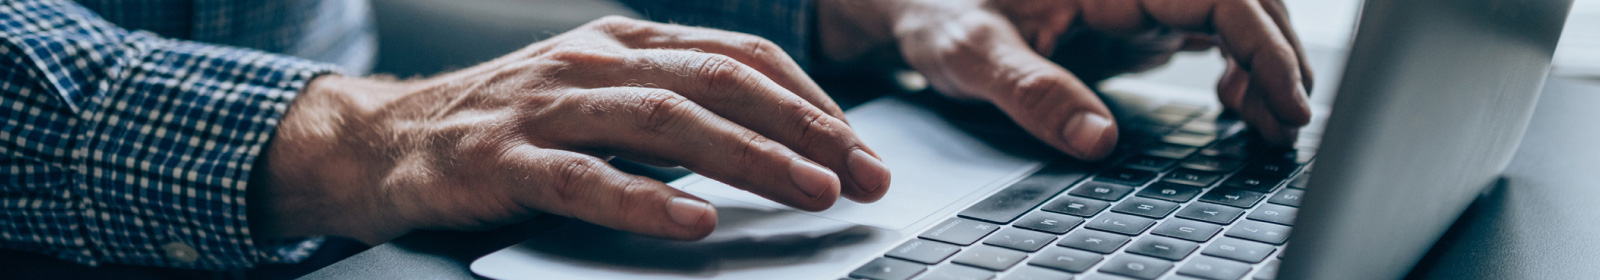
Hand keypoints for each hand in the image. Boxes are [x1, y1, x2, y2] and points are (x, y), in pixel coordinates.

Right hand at [247, 16, 890, 243]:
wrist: (382, 139)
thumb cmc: (505, 123)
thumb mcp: (593, 94)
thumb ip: (668, 103)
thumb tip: (769, 140)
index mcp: (620, 41)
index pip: (737, 57)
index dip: (807, 99)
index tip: (860, 146)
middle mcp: (591, 63)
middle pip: (718, 84)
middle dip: (802, 129)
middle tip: (863, 174)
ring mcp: (545, 108)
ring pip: (665, 123)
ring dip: (748, 159)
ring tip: (809, 192)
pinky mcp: (502, 161)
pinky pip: (584, 179)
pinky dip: (644, 200)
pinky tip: (694, 221)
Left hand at [818, 0, 1314, 159]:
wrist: (915, 4)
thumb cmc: (937, 12)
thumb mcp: (972, 53)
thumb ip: (1032, 92)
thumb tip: (1096, 141)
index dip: (1265, 45)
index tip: (1286, 100)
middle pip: (1242, 2)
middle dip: (1278, 58)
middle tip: (1289, 123)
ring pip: (1232, 17)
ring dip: (1263, 63)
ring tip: (1269, 121)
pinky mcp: (1135, 20)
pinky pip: (1207, 33)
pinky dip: (1236, 66)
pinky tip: (1237, 102)